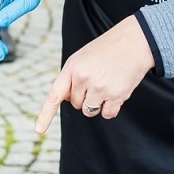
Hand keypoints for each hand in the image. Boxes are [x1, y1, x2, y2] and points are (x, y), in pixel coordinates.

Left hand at [36, 15, 154, 132]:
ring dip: (96, 104)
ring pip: (89, 111)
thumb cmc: (107, 49)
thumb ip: (71, 78)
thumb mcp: (82, 57)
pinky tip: (116, 92)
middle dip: (83, 96)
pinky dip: (110, 108)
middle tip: (96, 79)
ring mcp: (100, 88)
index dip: (46, 114)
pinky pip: (107, 114)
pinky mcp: (116, 95)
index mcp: (72, 67)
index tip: (39, 130)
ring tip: (106, 84)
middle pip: (75, 104)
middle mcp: (84, 78)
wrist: (134, 42)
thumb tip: (63, 99)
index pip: (55, 95)